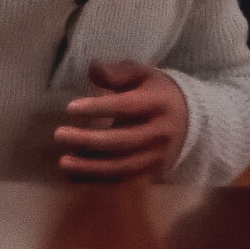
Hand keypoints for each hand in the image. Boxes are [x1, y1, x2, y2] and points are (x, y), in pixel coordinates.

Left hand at [54, 61, 187, 182]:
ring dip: (90, 166)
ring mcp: (156, 156)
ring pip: (121, 166)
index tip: (70, 107)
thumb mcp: (142, 74)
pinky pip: (123, 179)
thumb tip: (92, 69)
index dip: (98, 108)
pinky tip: (76, 176)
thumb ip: (117, 73)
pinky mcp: (152, 172)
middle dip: (88, 140)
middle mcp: (159, 133)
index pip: (125, 107)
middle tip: (59, 135)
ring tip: (64, 162)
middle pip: (121, 141)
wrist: (190, 120)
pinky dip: (98, 179)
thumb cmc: (157, 92)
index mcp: (157, 103)